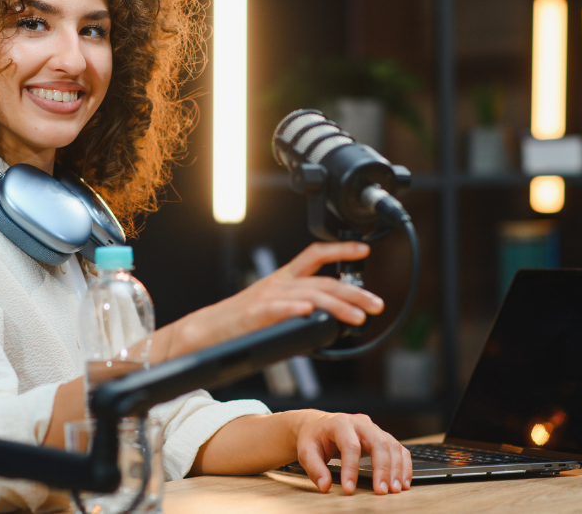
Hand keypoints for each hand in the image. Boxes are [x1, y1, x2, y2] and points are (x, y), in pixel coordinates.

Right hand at [167, 242, 382, 357]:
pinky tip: (310, 314)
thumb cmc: (241, 323)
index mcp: (284, 278)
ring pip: (309, 296)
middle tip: (375, 304)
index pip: (315, 255)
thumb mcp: (276, 309)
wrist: (206, 331)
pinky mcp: (254, 315)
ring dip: (337, 305)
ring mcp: (267, 298)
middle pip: (323, 281)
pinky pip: (278, 309)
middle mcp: (279, 283)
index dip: (340, 250)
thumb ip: (301, 309)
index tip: (364, 250)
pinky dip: (295, 310)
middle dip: (353, 292)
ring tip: (358, 317)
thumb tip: (330, 320)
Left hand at [296, 411, 411, 494]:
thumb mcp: (306, 452)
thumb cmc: (313, 438)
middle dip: (382, 469)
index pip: (350, 445)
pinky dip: (404, 465)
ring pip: (392, 445)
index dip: (351, 469)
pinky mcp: (381, 436)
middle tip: (382, 491)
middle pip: (378, 442)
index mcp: (340, 423)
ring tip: (395, 490)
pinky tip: (403, 482)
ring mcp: (373, 428)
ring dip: (397, 469)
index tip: (349, 489)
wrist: (317, 426)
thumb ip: (315, 469)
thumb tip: (325, 486)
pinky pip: (398, 448)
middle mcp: (360, 423)